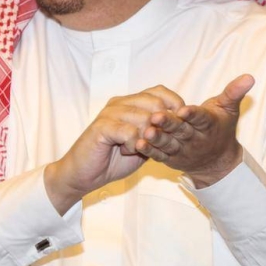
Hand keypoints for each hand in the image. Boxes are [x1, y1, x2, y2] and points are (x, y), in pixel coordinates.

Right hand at [44, 86, 185, 213]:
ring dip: (148, 138)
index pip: (159, 91)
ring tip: (139, 148)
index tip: (180, 124)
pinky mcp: (102, 127)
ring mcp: (110, 113)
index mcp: (130, 103)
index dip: (175, 105)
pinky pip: (130, 132)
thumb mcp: (143, 144)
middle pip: (155, 102)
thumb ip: (157, 132)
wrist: (85, 175)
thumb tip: (181, 125)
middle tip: (159, 142)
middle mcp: (120, 103)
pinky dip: (134, 144)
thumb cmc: (113, 159)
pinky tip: (128, 151)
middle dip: (164, 125)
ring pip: (145, 117)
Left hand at [135, 74, 254, 188]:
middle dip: (169, 124)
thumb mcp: (229, 109)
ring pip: (169, 144)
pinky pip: (160, 155)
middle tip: (157, 116)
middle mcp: (195, 139)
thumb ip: (234, 92)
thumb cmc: (220, 128)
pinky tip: (139, 144)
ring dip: (157, 139)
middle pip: (182, 131)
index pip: (201, 118)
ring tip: (146, 131)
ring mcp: (182, 150)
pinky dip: (150, 151)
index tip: (184, 109)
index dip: (193, 114)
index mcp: (209, 125)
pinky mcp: (171, 158)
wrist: (217, 161)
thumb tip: (249, 76)